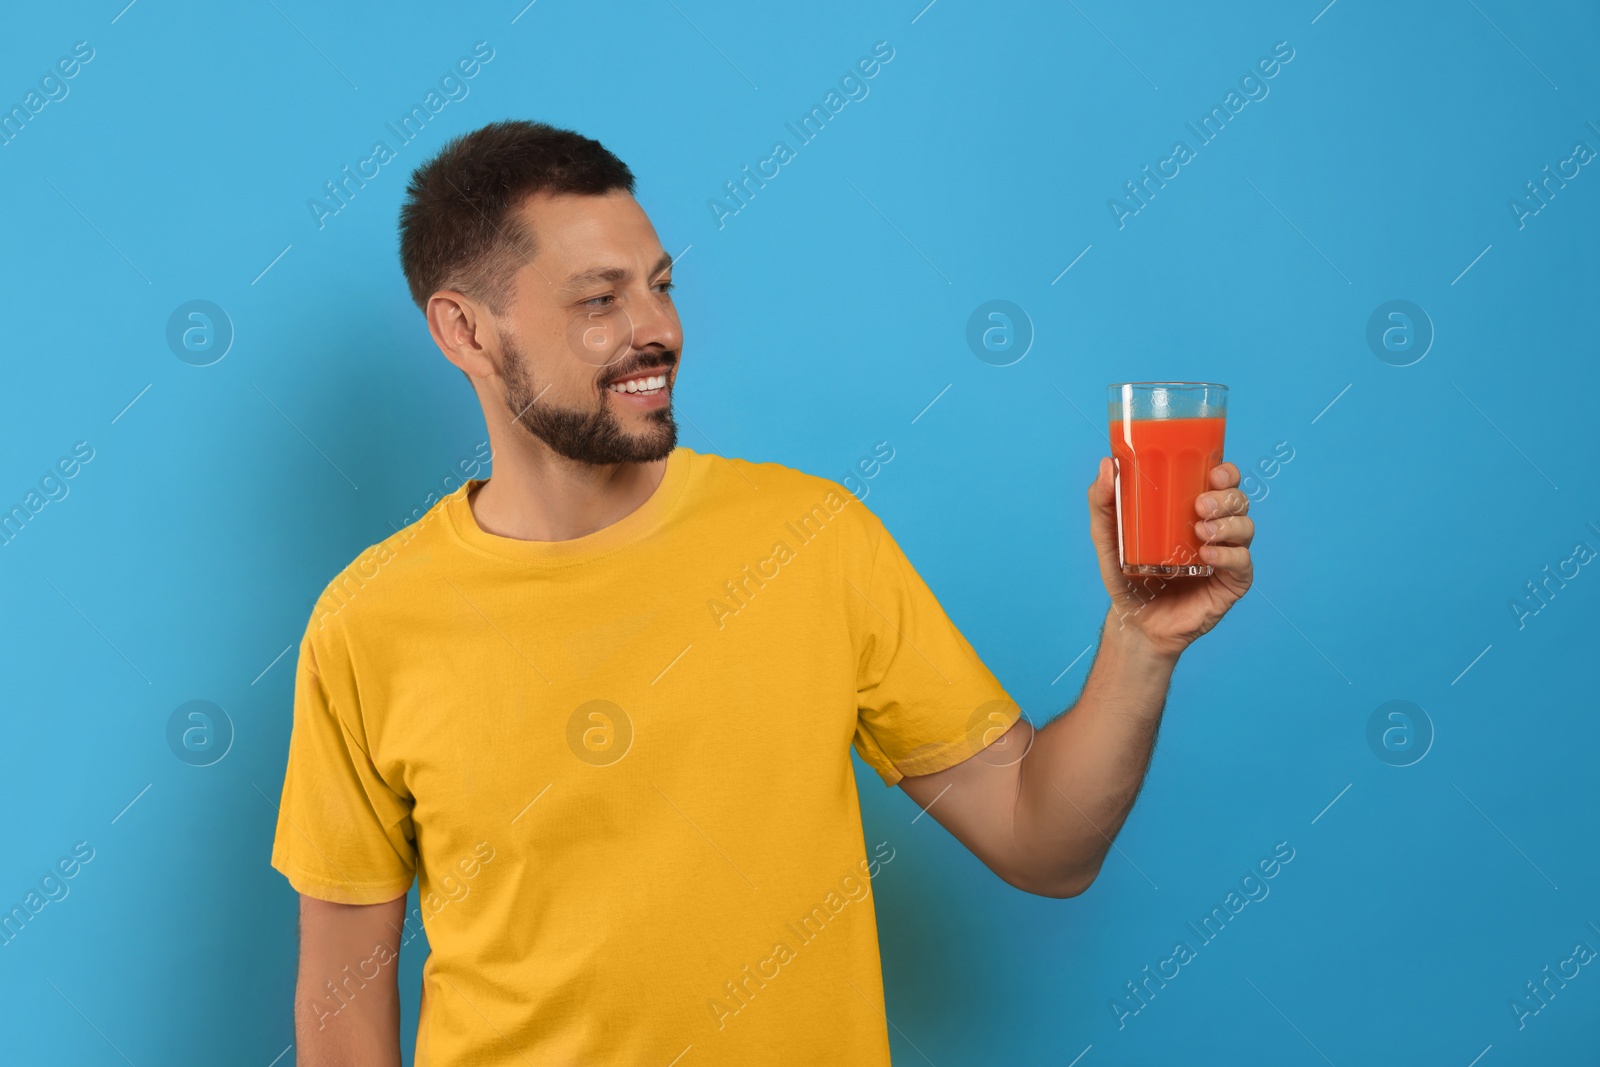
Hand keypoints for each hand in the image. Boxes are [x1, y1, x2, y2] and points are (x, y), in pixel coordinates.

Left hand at [1086, 456, 1253, 656]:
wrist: (1133, 620)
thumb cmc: (1125, 575)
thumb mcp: (1107, 537)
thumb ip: (1103, 502)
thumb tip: (1107, 464)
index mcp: (1193, 511)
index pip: (1222, 482)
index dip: (1227, 472)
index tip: (1215, 471)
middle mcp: (1215, 529)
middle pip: (1239, 501)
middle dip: (1226, 497)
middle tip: (1200, 505)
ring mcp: (1226, 556)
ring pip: (1245, 527)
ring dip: (1228, 524)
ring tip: (1200, 531)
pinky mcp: (1231, 583)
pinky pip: (1243, 563)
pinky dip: (1228, 555)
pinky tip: (1207, 555)